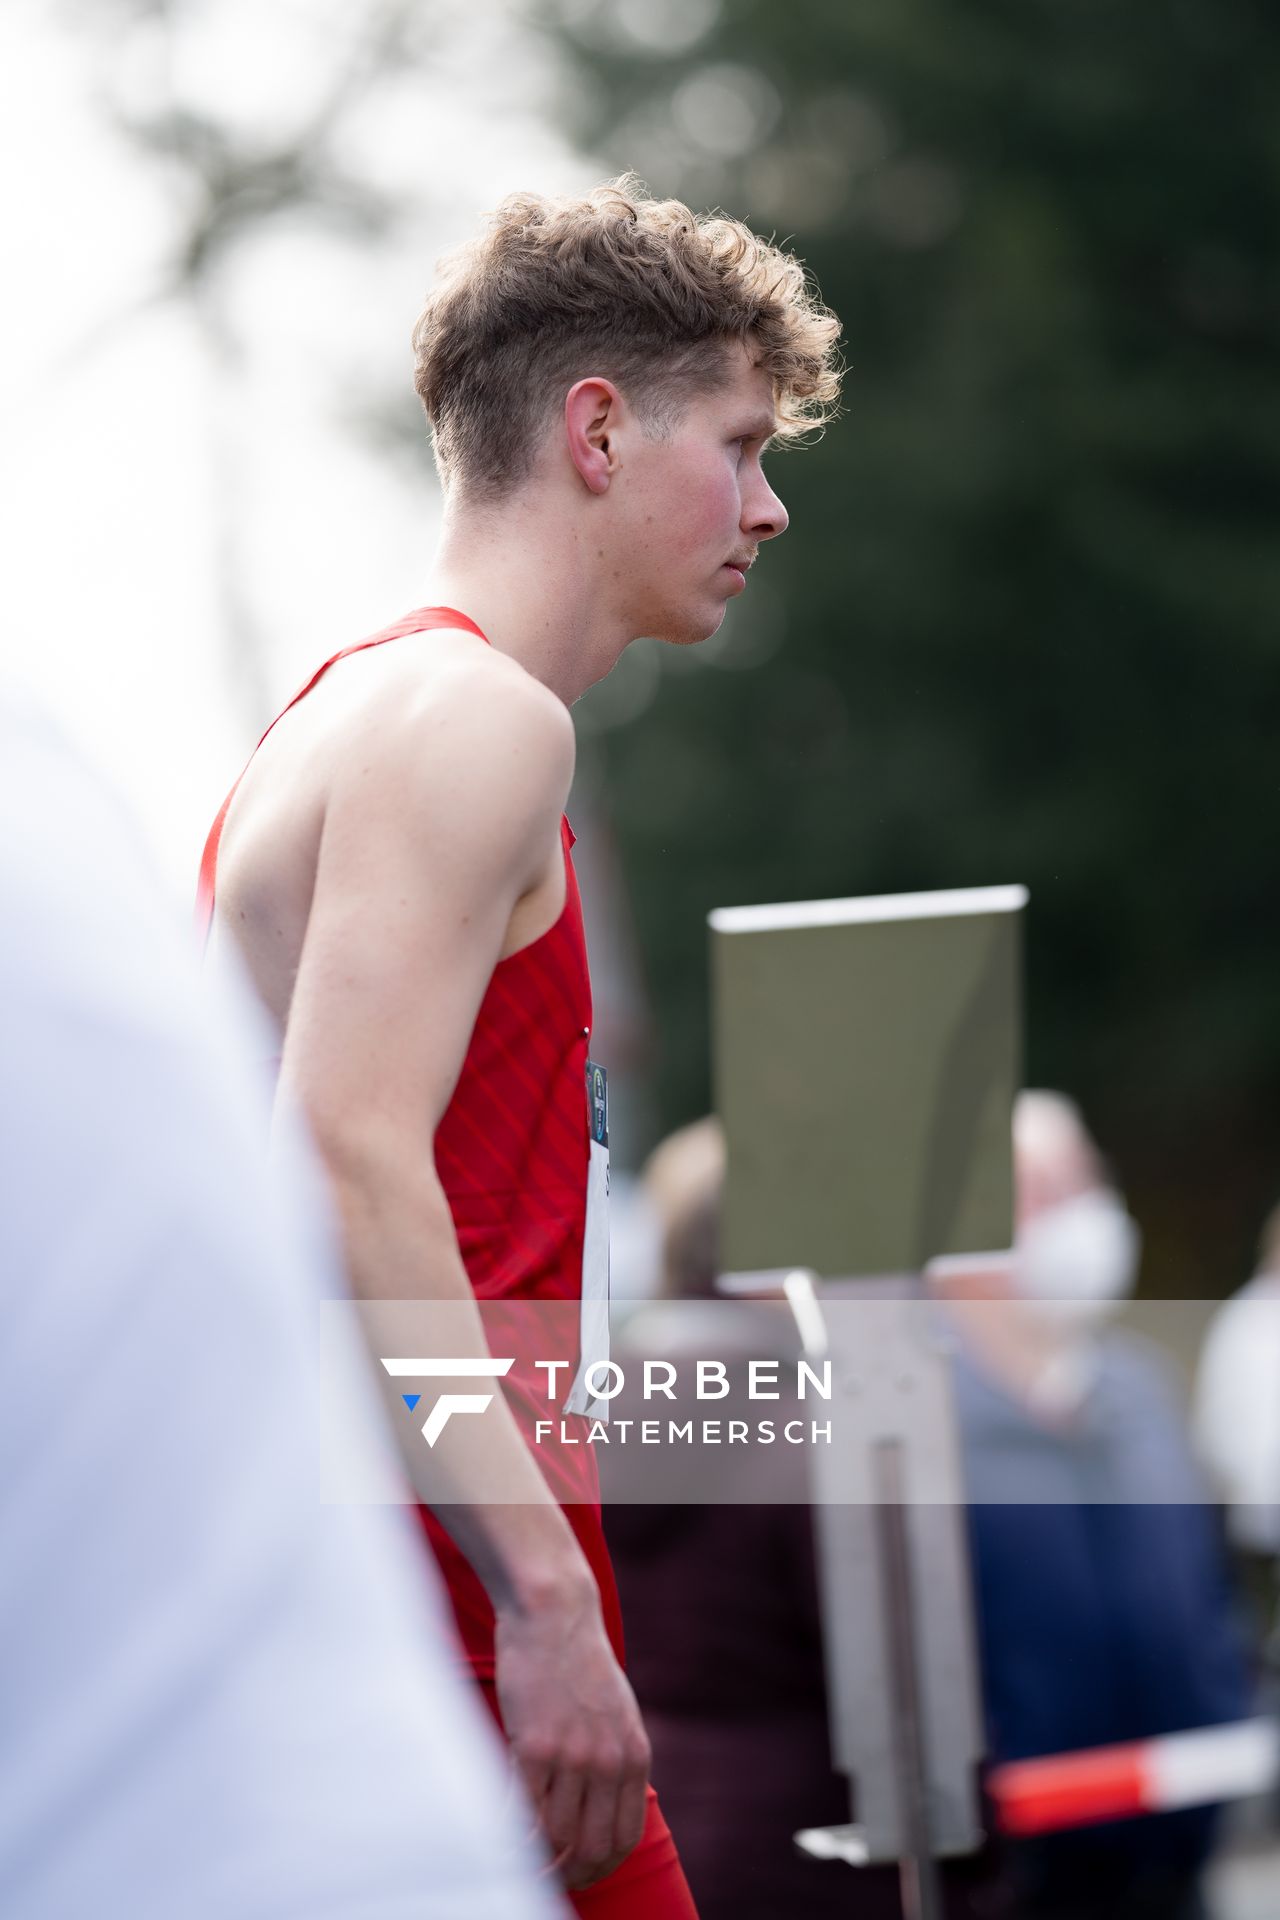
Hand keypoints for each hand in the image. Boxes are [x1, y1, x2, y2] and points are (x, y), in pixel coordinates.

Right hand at [494, 1572, 650, 1889]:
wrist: (554, 1613)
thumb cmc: (577, 1661)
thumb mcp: (616, 1711)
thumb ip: (614, 1757)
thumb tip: (602, 1810)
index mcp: (634, 1755)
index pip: (623, 1838)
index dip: (599, 1867)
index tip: (578, 1874)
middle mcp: (608, 1761)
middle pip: (592, 1848)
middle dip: (568, 1874)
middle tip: (546, 1878)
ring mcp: (572, 1755)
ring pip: (554, 1838)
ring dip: (534, 1859)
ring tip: (518, 1861)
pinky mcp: (533, 1747)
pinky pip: (522, 1811)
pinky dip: (510, 1831)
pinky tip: (500, 1830)